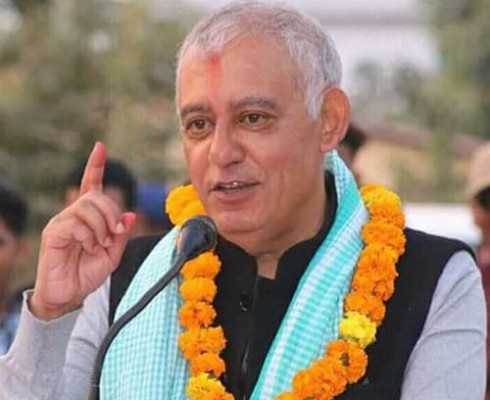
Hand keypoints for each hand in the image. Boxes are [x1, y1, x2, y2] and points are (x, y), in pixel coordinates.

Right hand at [30, 143, 136, 319]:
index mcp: (88, 218)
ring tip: (100, 244)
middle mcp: (73, 215)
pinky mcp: (53, 233)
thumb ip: (121, 235)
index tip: (100, 147)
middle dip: (111, 214)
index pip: (91, 186)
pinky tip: (88, 247)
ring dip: (101, 226)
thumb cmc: (88, 274)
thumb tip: (129, 215)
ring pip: (87, 207)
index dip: (95, 166)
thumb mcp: (112, 254)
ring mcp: (61, 223)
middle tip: (113, 234)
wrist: (69, 296)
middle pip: (95, 197)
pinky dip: (89, 235)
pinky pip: (76, 223)